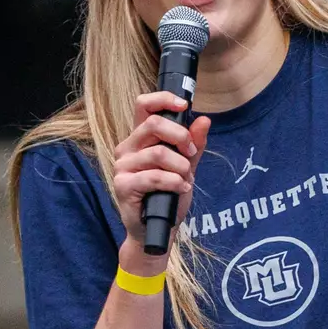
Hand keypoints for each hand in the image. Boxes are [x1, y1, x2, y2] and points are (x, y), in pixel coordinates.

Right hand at [113, 92, 210, 249]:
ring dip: (180, 167)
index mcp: (141, 139)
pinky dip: (174, 182)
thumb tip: (204, 120)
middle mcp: (128, 148)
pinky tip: (181, 189)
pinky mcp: (122, 185)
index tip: (184, 105)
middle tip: (191, 153)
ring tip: (185, 179)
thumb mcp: (186, 167)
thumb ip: (194, 145)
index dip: (163, 100)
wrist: (157, 228)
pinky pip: (153, 176)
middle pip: (153, 124)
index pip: (144, 106)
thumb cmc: (168, 196)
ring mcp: (122, 166)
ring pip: (157, 153)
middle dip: (181, 137)